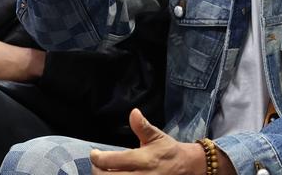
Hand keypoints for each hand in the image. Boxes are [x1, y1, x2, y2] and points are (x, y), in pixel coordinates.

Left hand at [90, 109, 206, 174]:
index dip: (98, 158)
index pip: (112, 161)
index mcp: (143, 159)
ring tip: (103, 171)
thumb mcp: (157, 136)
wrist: (187, 168)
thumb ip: (142, 126)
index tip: (94, 154)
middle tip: (96, 165)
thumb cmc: (168, 151)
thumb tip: (134, 112)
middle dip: (97, 171)